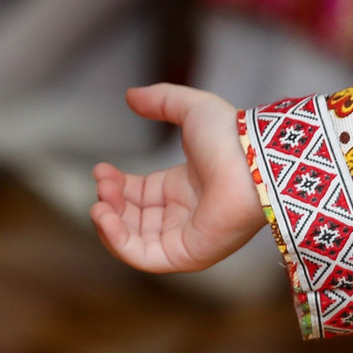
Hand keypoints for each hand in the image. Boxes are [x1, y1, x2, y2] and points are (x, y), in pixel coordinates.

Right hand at [91, 84, 266, 272]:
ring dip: (109, 224)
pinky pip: (145, 256)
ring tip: (99, 206)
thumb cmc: (231, 138)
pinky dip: (119, 242)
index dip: (115, 184)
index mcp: (182, 187)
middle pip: (132, 218)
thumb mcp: (190, 109)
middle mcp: (183, 214)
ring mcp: (185, 237)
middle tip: (102, 184)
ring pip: (134, 240)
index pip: (138, 195)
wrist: (254, 161)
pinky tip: (105, 219)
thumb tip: (131, 96)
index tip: (101, 169)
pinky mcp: (187, 254)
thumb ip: (160, 101)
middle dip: (110, 202)